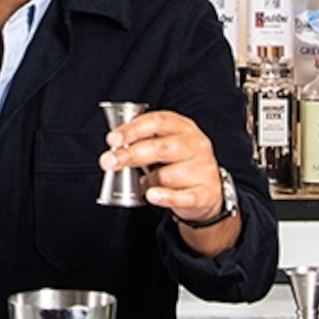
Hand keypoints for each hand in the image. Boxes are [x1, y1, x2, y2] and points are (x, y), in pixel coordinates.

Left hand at [100, 110, 226, 226]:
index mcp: (184, 128)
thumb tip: (115, 147)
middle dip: (132, 154)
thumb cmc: (180, 163)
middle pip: (162, 147)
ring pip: (169, 174)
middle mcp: (196, 146)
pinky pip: (182, 196)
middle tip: (110, 161)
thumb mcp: (167, 144)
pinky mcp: (205, 194)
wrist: (208, 191)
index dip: (133, 129)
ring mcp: (202, 170)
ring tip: (141, 183)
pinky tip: (151, 195)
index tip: (113, 139)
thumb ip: (144, 141)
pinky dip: (164, 197)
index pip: (158, 122)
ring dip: (148, 180)